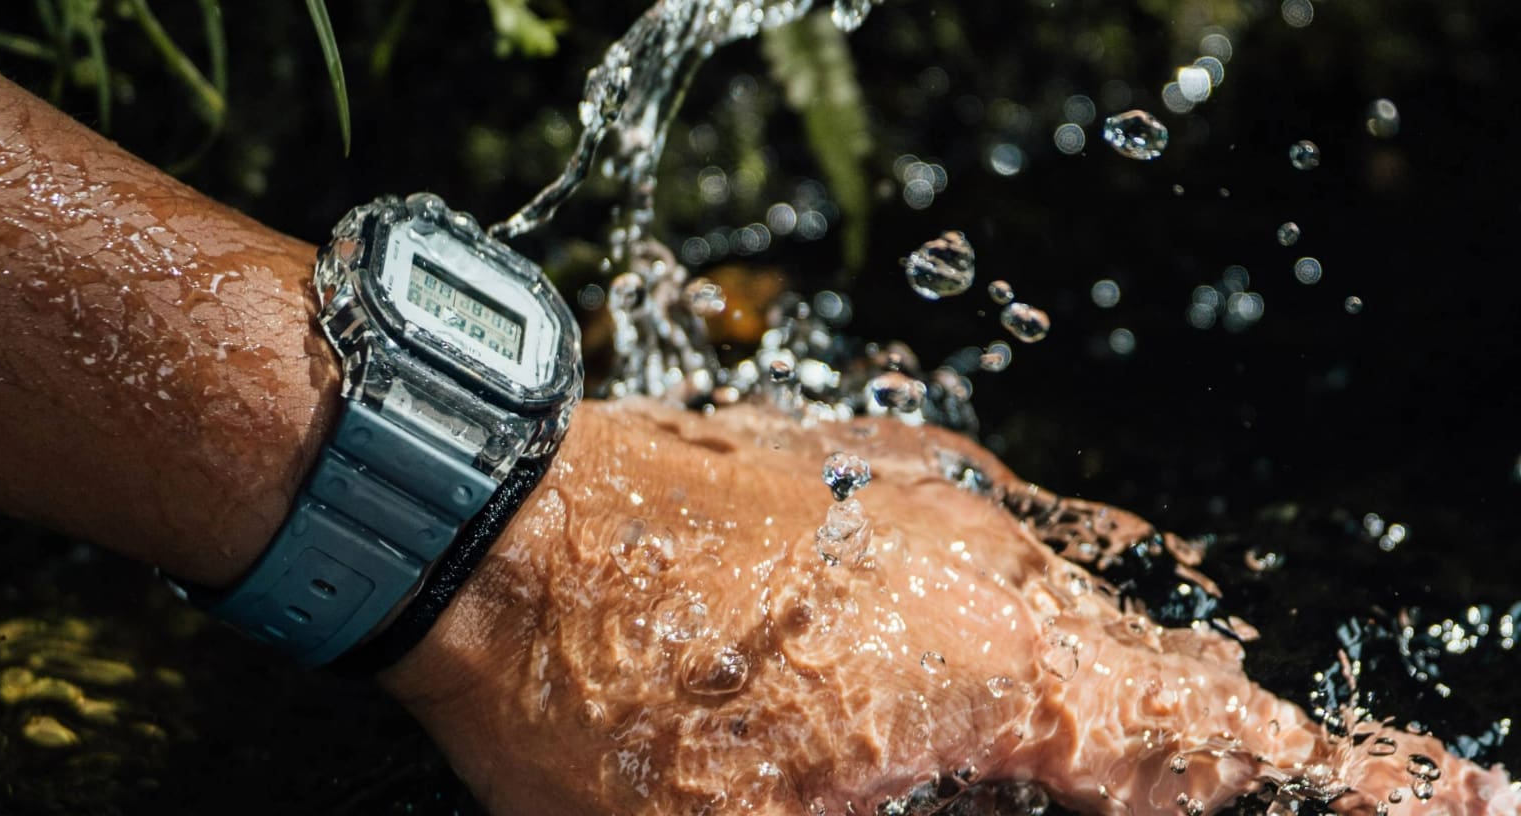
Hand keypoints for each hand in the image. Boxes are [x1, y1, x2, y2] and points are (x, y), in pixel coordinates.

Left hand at [380, 399, 1515, 814]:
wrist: (485, 512)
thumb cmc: (601, 696)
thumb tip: (958, 789)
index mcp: (995, 670)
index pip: (1216, 746)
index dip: (1346, 781)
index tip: (1454, 798)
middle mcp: (987, 564)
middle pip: (1146, 673)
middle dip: (1194, 749)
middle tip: (1224, 780)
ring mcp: (920, 498)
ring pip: (1056, 610)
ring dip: (1081, 690)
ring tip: (1064, 755)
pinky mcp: (853, 466)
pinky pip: (973, 552)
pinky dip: (990, 621)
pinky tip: (915, 663)